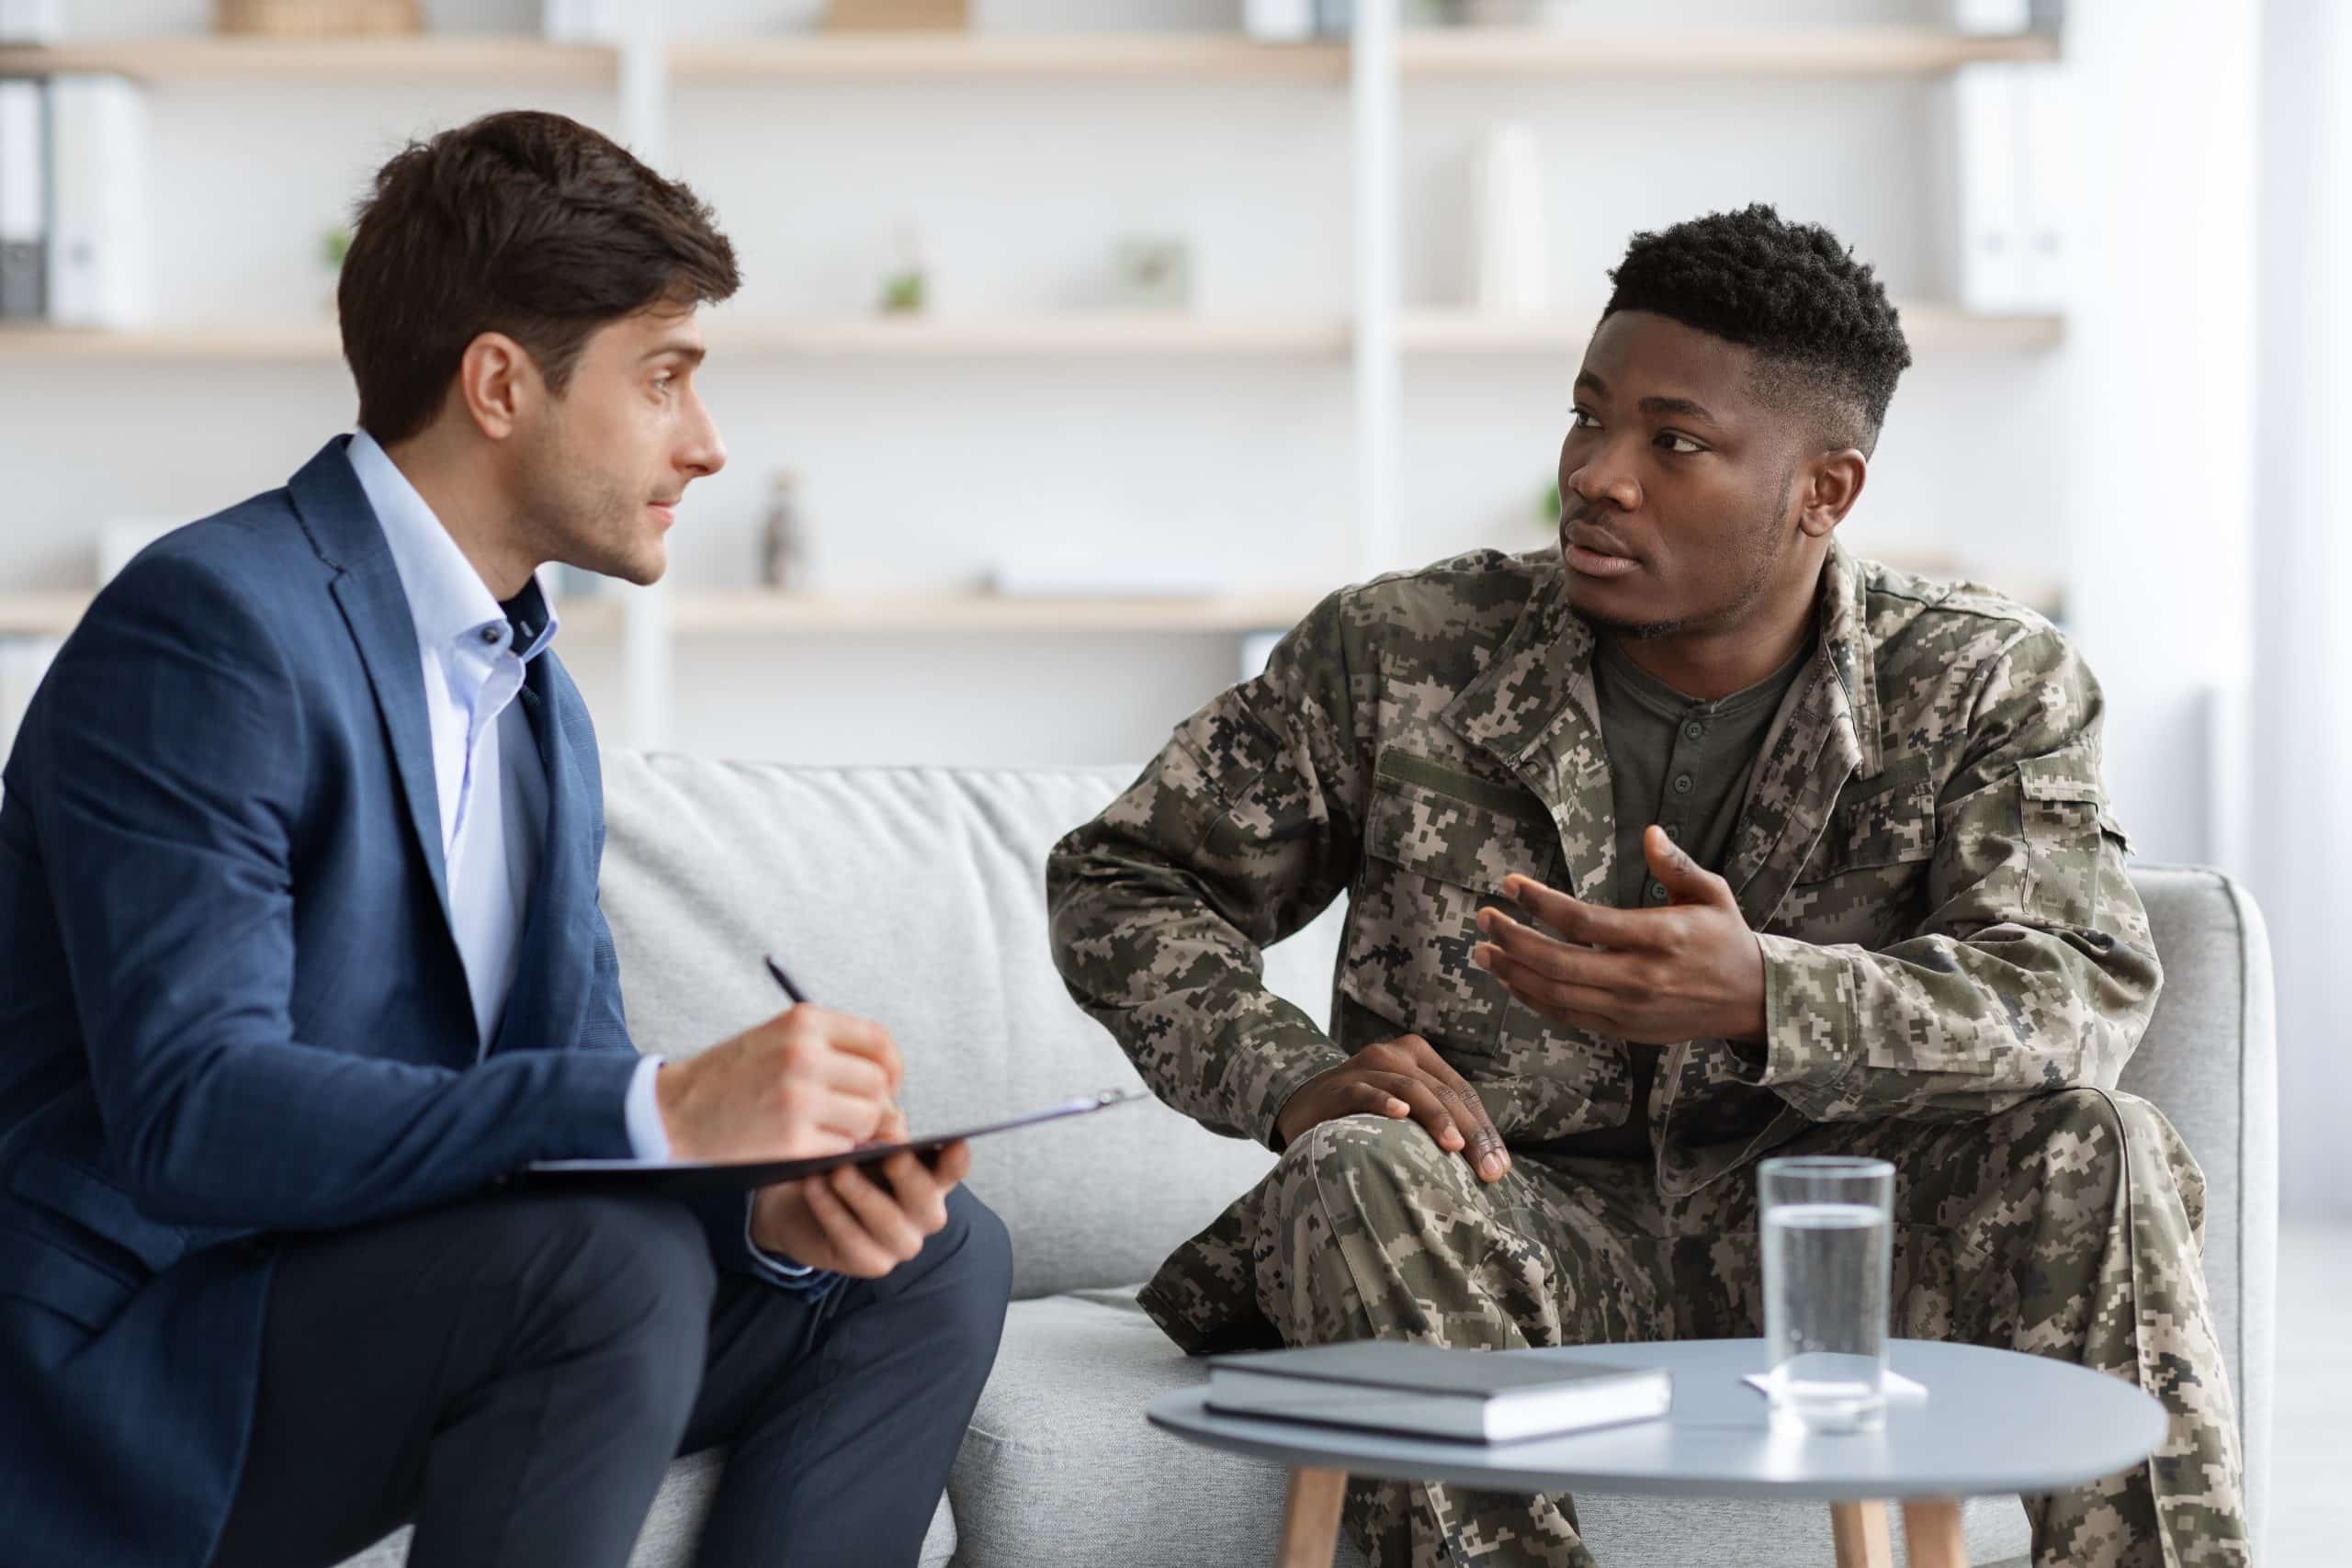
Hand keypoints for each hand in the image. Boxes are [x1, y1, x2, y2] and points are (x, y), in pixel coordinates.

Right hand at [656, 1005, 901, 1163]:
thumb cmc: (731, 1077)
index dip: (892, 1066)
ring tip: (828, 1131)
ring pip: (867, 1119)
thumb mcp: (777, 1039)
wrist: (674, 1113)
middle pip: (878, 1084)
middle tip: (855, 1117)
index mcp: (803, 1022)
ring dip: (856, 1131)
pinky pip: (842, 1149)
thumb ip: (831, 1050)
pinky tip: (809, 1146)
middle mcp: (804, 1055)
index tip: (886, 1083)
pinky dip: (833, 1153)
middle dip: (875, 1105)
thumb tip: (889, 1084)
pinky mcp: (793, 1141)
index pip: (878, 1040)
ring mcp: (799, 1098)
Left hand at [751, 1107, 971, 1277]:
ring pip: (888, 1222)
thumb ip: (880, 1125)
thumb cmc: (843, 1164)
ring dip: (861, 1193)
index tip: (955, 1141)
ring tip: (836, 1170)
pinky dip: (832, 1212)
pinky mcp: (872, 1263)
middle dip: (908, 1176)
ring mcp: (901, 1243)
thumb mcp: (861, 1137)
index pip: (953, 1169)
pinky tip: (815, 1187)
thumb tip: (892, 1124)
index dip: (957, 1159)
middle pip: (926, 1200)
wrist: (799, 1203)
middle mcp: (924, 1215)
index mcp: (931, 1179)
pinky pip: (853, 1240)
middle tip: (890, 1155)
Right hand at [1273, 1035, 1510, 1182]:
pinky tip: (1399, 1115)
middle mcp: (1395, 1054)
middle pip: (1443, 1092)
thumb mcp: (1406, 1110)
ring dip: (1436, 1117)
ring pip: (1411, 1088)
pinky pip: (1364, 1091)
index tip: (1499, 1168)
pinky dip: (1383, 1102)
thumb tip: (1490, 1165)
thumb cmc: (1365, 1116)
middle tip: (1488, 1170)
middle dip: (1470, 1133)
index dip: (1484, 1129)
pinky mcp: (1338, 1086)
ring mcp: (1365, 1067)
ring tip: (1454, 1147)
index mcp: (1418, 1057)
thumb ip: (1438, 1123)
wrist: (1302, 1107)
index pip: (1461, 1092)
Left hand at [1472, 825, 1766, 1045]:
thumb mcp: (1712, 894)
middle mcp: (1640, 976)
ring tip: (1482, 950)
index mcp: (1660, 937)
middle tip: (1483, 917)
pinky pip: (1567, 1015)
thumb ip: (1677, 865)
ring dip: (1512, 972)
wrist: (1752, 1001)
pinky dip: (1533, 998)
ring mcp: (1629, 1008)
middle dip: (1512, 939)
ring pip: (1555, 994)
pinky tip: (1511, 978)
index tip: (1510, 884)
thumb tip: (1649, 833)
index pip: (1584, 922)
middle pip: (1558, 962)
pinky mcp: (1623, 1029)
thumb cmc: (1726, 939)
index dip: (1540, 903)